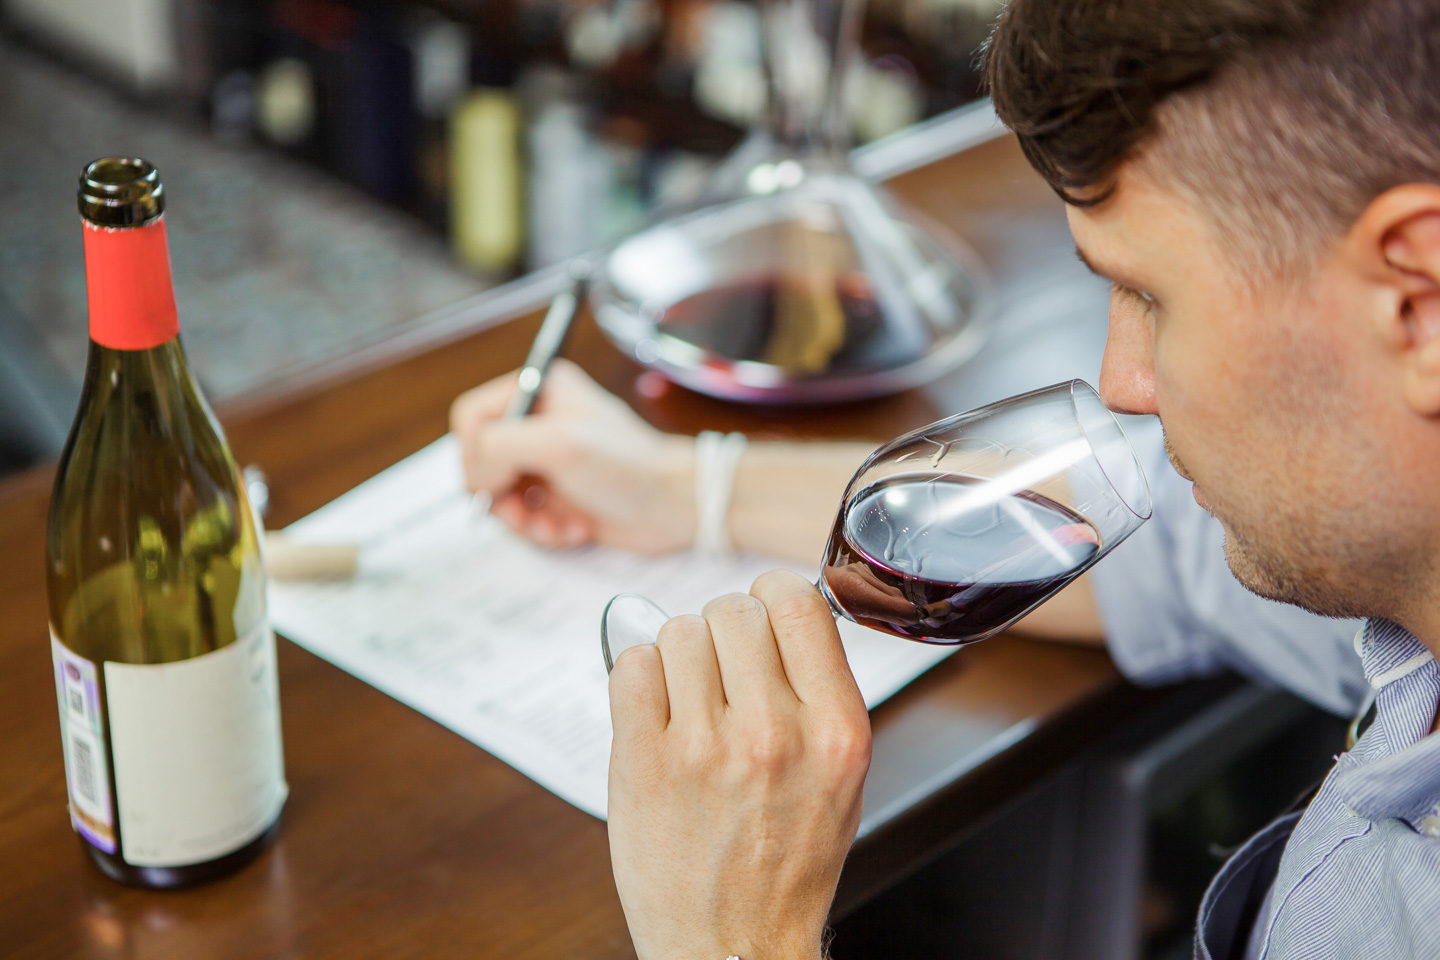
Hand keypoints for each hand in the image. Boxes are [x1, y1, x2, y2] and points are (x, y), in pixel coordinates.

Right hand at [450, 360, 694, 552]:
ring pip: (500, 496)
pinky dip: (543, 530)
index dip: (473, 453)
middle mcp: (540, 423)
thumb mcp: (558, 443)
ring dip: (522, 520)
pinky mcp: (560, 495)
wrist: (675, 504)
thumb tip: (475, 474)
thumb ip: (499, 445)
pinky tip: (574, 530)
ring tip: (555, 527)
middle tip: (522, 513)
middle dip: (499, 496)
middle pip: (481, 461)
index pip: (472, 417)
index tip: (494, 480)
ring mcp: (549, 461)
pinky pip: (526, 517)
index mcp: (539, 391)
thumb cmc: (628, 465)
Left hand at [607, 570, 871, 959]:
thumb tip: (777, 613)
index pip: (797, 604)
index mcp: (835, 732)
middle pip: (733, 610)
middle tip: (722, 669)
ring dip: (680, 653)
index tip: (762, 610)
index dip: (771, 595)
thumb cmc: (786, 864)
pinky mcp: (643, 762)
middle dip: (723, 629)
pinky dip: (641, 676)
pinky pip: (633, 666)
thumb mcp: (841, 778)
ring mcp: (703, 747)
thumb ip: (818, 692)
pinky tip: (658, 711)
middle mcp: (774, 733)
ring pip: (679, 631)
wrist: (733, 944)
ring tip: (690, 699)